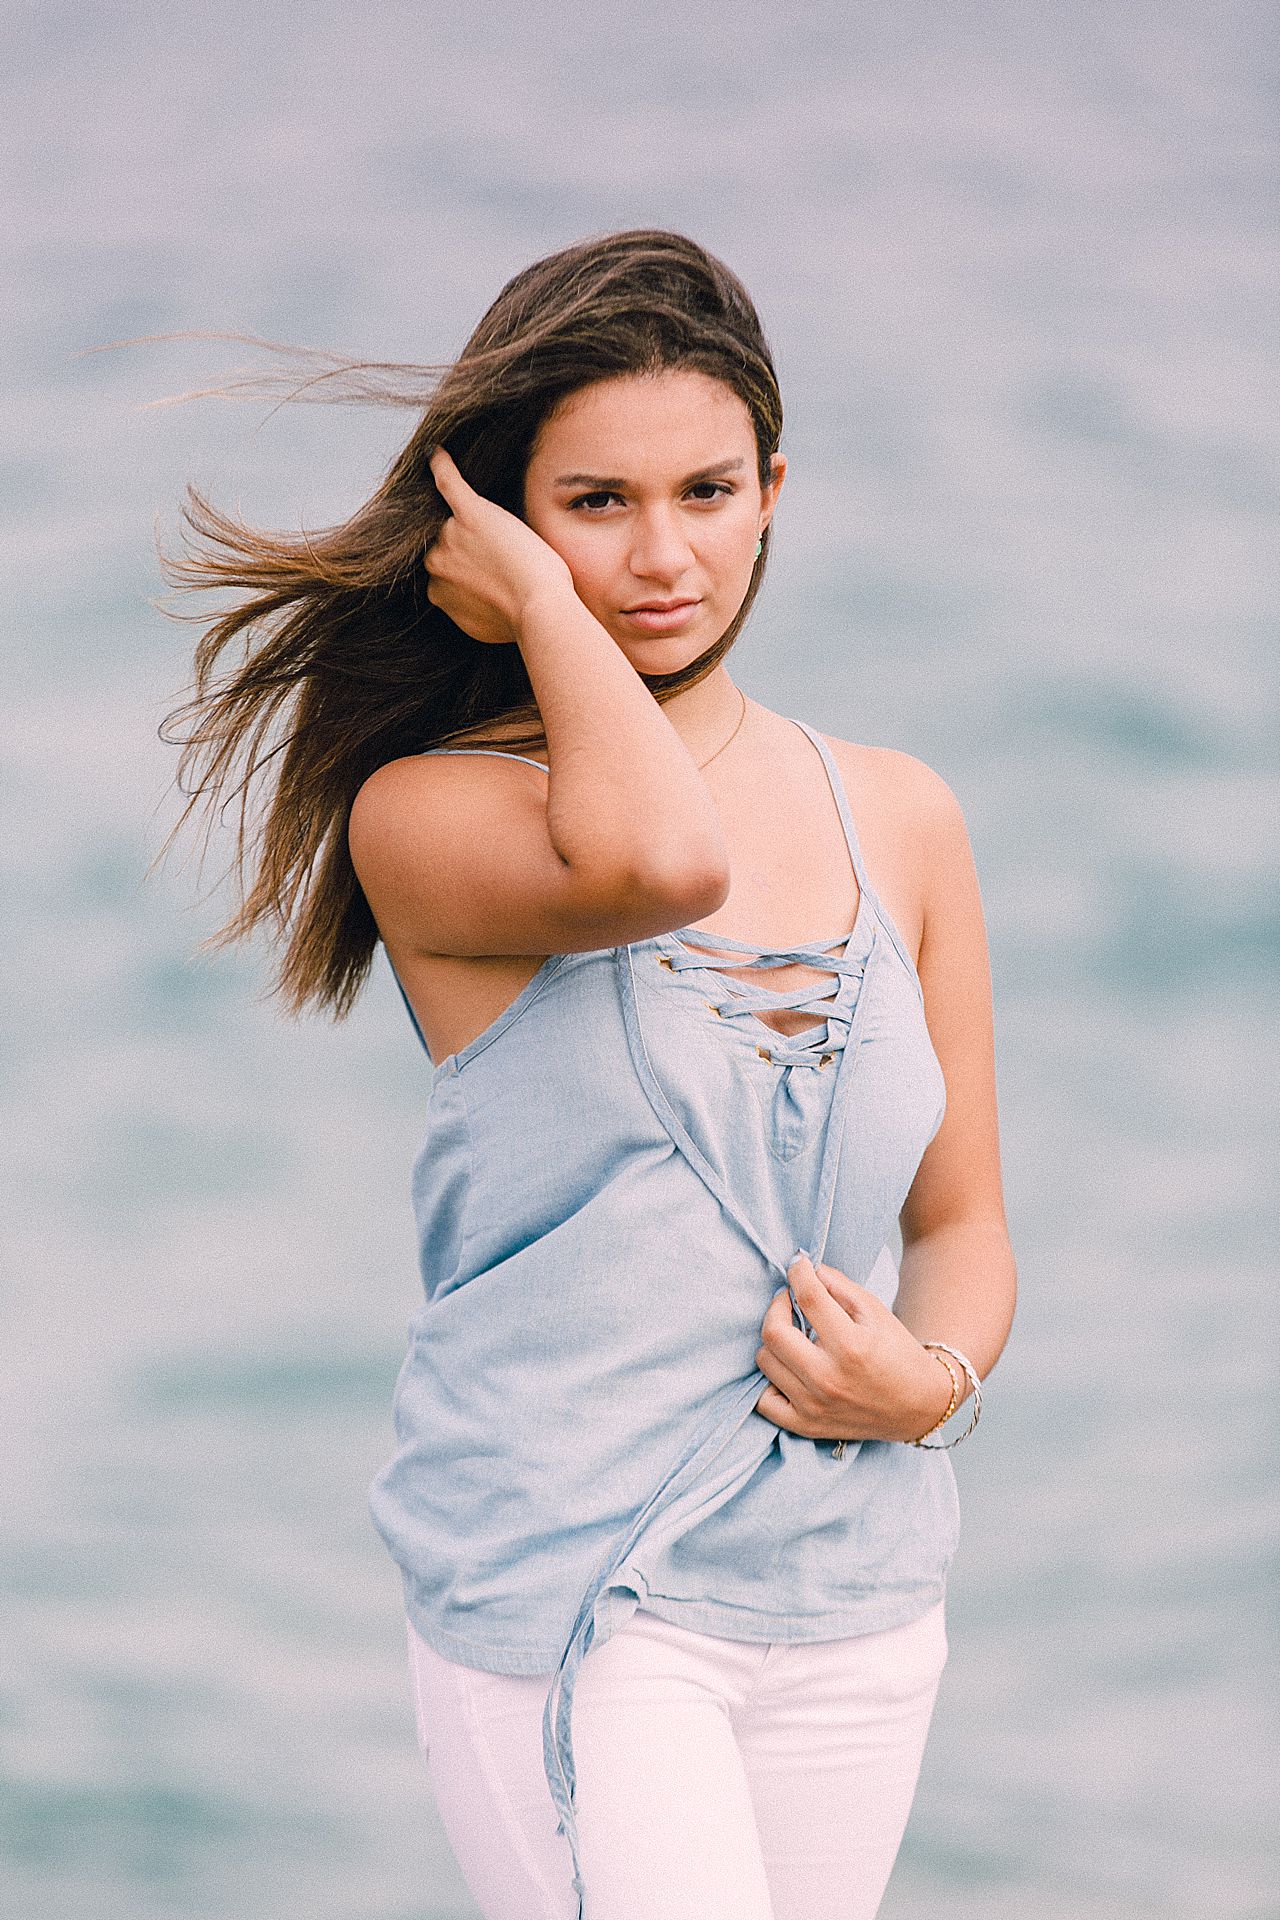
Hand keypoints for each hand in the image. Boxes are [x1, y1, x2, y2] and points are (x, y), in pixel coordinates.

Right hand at [424, 446, 574, 644]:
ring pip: (453, 520)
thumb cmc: (521, 620)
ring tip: (488, 524)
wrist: (538, 608)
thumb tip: (472, 606)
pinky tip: (437, 454)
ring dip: (468, 521)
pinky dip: (442, 467)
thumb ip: (468, 608)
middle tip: (499, 555)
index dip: (469, 569)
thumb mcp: (483, 624)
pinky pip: (448, 483)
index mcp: (436, 589)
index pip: (446, 569)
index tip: (488, 571)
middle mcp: (435, 562)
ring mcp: (450, 536)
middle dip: (468, 549)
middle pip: (445, 544)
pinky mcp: (470, 513)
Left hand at [754, 1251, 955, 1444]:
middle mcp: (828, 1378)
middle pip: (774, 1331)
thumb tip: (808, 1269)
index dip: (798, 1272)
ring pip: (765, 1360)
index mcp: (850, 1346)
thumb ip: (840, 1286)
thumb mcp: (876, 1312)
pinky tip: (788, 1369)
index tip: (798, 1265)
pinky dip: (771, 1382)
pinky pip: (764, 1402)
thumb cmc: (898, 1354)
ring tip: (793, 1335)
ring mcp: (814, 1405)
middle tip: (789, 1300)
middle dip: (778, 1306)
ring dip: (775, 1341)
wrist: (917, 1406)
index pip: (808, 1298)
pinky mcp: (806, 1426)